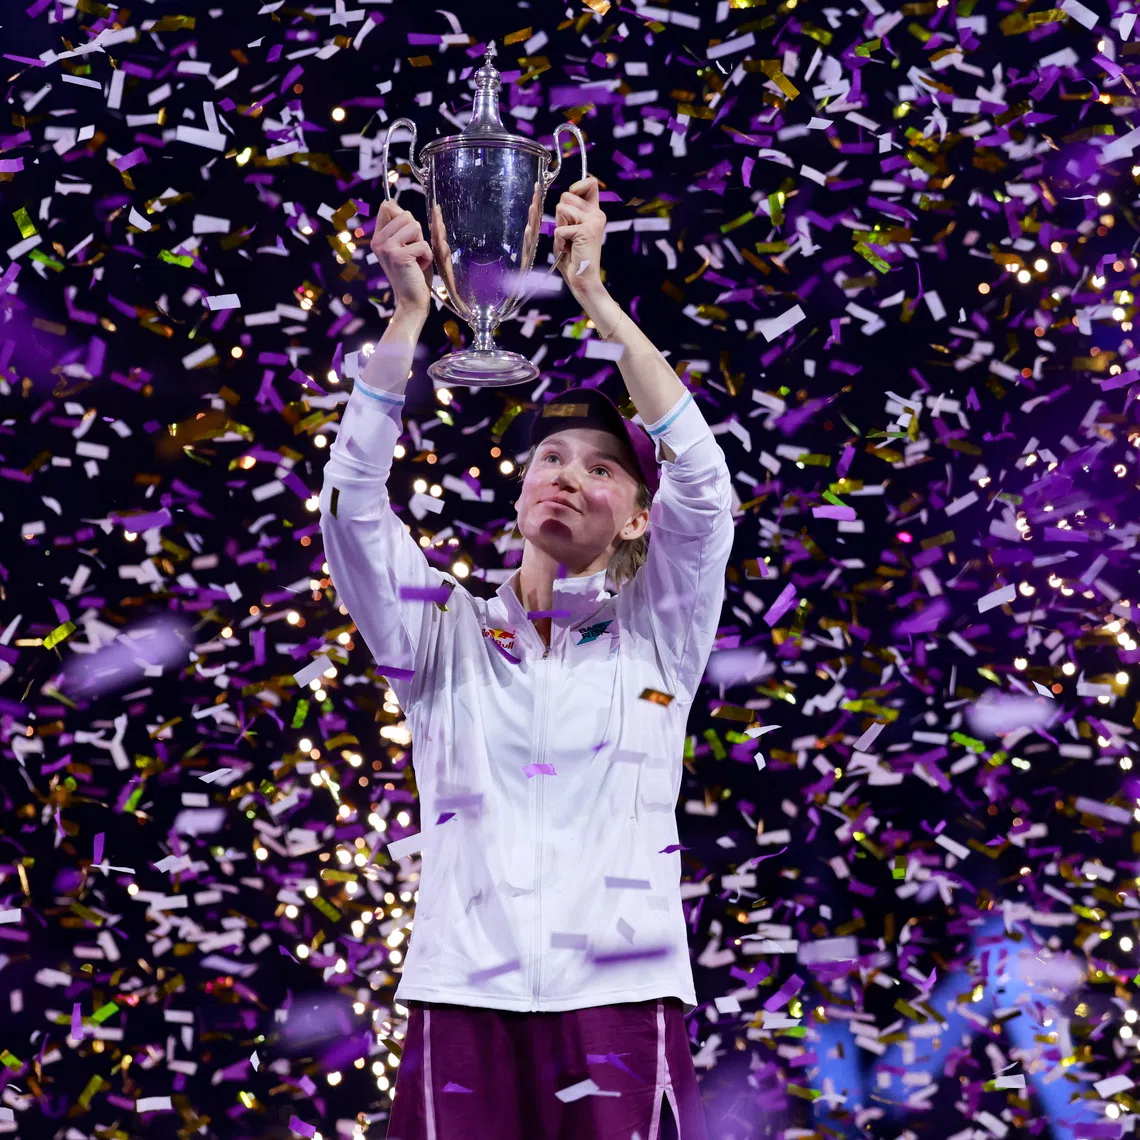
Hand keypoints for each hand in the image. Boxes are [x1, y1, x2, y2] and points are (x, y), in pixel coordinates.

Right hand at [371, 199, 432, 314]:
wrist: (411, 301)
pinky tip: (419, 268)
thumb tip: (390, 201)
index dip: (403, 217)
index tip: (406, 237)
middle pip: (406, 215)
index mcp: (377, 237)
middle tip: (412, 253)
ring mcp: (387, 248)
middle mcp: (378, 241)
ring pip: (415, 226)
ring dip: (422, 244)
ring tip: (415, 259)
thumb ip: (399, 226)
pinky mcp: (399, 256)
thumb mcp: (403, 246)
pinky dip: (427, 257)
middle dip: (416, 233)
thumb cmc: (412, 273)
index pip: (387, 207)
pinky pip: (423, 244)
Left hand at [553, 176, 605, 304]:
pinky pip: (559, 228)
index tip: (572, 198)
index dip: (576, 186)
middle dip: (560, 215)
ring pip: (561, 208)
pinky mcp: (585, 230)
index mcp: (594, 212)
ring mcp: (593, 221)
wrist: (583, 280)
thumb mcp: (570, 229)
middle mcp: (597, 214)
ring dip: (559, 228)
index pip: (590, 183)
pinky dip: (558, 241)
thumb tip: (564, 197)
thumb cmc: (573, 257)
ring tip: (569, 242)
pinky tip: (568, 250)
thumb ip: (569, 213)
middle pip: (566, 195)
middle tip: (569, 234)